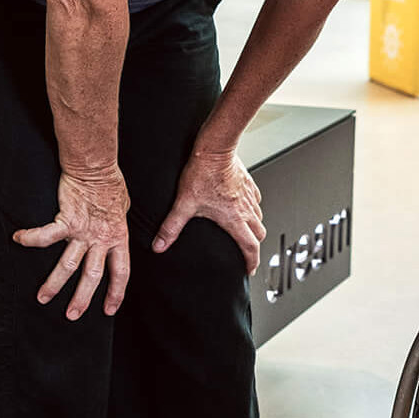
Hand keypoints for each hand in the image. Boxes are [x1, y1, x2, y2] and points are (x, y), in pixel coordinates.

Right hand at [14, 165, 132, 319]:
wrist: (97, 167)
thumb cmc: (110, 186)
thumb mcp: (122, 210)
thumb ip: (116, 226)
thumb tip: (113, 234)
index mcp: (118, 237)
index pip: (121, 271)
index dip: (116, 292)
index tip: (109, 310)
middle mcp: (101, 239)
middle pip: (93, 275)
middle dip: (82, 298)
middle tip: (72, 316)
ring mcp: (84, 231)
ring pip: (69, 264)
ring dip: (55, 284)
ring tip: (42, 298)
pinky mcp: (67, 220)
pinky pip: (47, 235)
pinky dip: (32, 238)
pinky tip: (18, 239)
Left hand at [153, 147, 264, 272]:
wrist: (215, 148)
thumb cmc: (202, 173)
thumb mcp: (184, 204)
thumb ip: (171, 228)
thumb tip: (159, 246)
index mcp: (234, 218)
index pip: (250, 247)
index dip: (251, 261)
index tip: (249, 269)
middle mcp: (246, 208)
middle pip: (259, 234)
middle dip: (254, 246)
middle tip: (246, 252)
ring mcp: (249, 196)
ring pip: (260, 217)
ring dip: (254, 227)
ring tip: (244, 231)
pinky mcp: (249, 183)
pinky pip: (257, 200)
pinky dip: (253, 208)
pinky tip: (243, 207)